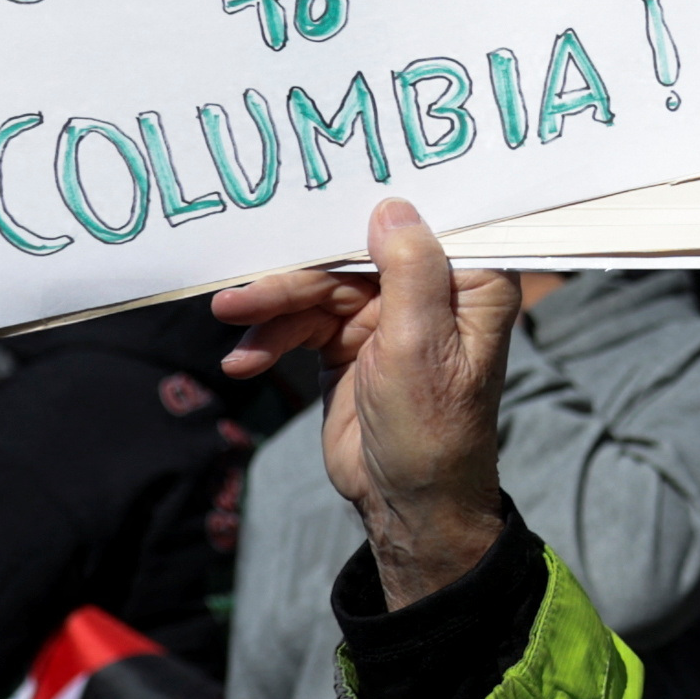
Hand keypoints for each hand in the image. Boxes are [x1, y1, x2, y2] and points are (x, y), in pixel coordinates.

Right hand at [214, 203, 524, 607]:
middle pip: (352, 259)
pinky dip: (270, 341)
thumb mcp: (421, 343)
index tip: (311, 197)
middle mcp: (431, 290)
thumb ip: (410, 270)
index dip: (367, 209)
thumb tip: (391, 206)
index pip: (418, 225)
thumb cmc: (432, 426)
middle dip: (293, 277)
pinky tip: (243, 363)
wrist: (405, 501)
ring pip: (318, 292)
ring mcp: (386, 317)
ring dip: (271, 310)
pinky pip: (301, 325)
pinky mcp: (348, 344)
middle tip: (237, 294)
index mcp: (469, 281)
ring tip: (229, 319)